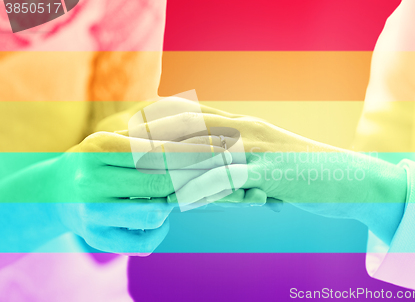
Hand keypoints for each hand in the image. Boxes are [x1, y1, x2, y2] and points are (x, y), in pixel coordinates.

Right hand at [49, 131, 228, 254]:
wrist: (52, 194)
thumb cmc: (95, 162)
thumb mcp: (113, 141)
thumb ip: (149, 137)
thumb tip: (199, 132)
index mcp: (98, 148)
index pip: (158, 151)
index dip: (194, 153)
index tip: (221, 152)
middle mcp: (91, 180)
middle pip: (161, 182)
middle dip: (195, 177)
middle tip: (218, 172)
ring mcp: (91, 213)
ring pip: (155, 213)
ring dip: (174, 205)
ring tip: (177, 195)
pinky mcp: (96, 238)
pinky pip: (143, 242)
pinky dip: (160, 231)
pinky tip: (160, 219)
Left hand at [120, 112, 407, 243]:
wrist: (347, 179)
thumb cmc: (305, 174)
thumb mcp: (266, 166)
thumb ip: (238, 169)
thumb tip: (215, 183)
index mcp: (244, 125)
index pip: (192, 116)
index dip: (158, 121)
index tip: (127, 129)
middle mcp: (245, 129)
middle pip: (187, 128)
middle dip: (148, 135)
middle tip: (113, 142)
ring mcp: (256, 148)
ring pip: (201, 151)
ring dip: (164, 160)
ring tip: (129, 167)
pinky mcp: (267, 170)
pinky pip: (226, 177)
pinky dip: (199, 186)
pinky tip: (177, 195)